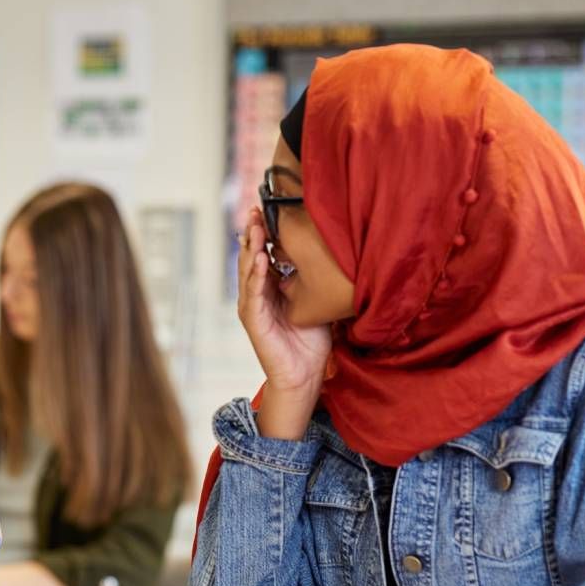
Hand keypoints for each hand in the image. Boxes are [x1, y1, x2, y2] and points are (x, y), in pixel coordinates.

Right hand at [237, 207, 331, 438]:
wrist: (303, 375)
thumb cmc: (311, 342)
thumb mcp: (317, 304)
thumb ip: (316, 282)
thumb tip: (336, 255)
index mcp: (270, 289)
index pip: (264, 254)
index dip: (265, 234)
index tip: (268, 210)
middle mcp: (257, 294)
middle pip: (251, 257)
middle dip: (253, 233)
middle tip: (256, 210)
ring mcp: (252, 306)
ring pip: (248, 271)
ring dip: (251, 248)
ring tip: (255, 228)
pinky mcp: (253, 320)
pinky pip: (253, 293)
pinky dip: (255, 275)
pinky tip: (259, 259)